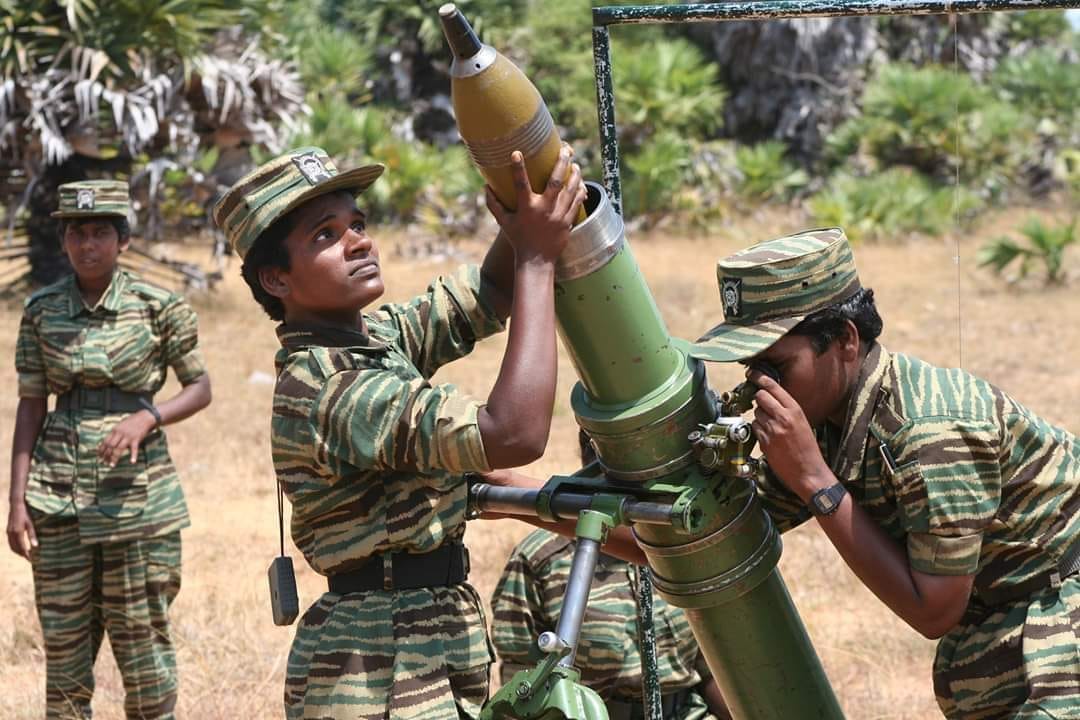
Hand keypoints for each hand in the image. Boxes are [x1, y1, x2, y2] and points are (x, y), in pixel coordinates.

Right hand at [7, 500, 36, 559]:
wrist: (16, 505)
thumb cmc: (26, 513)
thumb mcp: (31, 523)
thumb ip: (32, 535)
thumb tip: (35, 546)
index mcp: (18, 532)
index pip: (22, 548)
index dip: (26, 554)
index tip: (31, 560)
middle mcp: (11, 533)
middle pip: (15, 549)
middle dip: (22, 554)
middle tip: (30, 559)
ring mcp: (8, 532)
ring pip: (12, 546)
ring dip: (18, 551)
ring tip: (26, 554)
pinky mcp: (8, 530)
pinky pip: (10, 542)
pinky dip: (15, 547)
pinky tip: (21, 547)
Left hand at [97, 410, 156, 467]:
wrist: (145, 417)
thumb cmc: (132, 421)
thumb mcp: (121, 425)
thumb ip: (115, 433)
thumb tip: (108, 442)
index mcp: (115, 430)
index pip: (105, 441)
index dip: (101, 449)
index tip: (99, 456)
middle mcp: (120, 433)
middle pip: (110, 446)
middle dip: (106, 455)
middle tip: (104, 462)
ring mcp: (128, 437)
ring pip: (119, 449)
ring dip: (114, 458)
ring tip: (111, 465)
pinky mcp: (136, 439)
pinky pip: (134, 449)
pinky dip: (133, 456)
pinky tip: (132, 462)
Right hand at [485, 144, 585, 264]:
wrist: (537, 261)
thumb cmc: (519, 240)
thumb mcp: (504, 223)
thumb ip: (494, 205)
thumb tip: (485, 187)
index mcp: (527, 208)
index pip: (521, 183)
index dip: (518, 168)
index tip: (517, 153)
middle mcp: (544, 209)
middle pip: (555, 181)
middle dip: (561, 162)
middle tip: (565, 149)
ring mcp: (558, 215)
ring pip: (571, 189)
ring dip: (574, 174)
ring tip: (575, 163)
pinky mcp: (568, 221)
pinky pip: (577, 202)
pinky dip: (580, 191)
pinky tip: (580, 182)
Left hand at [748, 369, 833, 501]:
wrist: (809, 472)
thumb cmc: (808, 448)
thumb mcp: (803, 423)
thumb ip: (788, 410)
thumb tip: (770, 400)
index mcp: (795, 410)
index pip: (773, 387)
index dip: (760, 378)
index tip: (752, 373)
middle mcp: (783, 417)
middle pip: (760, 396)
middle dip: (758, 399)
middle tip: (762, 404)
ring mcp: (772, 429)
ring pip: (756, 413)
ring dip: (760, 417)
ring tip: (772, 428)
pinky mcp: (764, 442)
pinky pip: (754, 428)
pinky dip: (758, 430)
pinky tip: (769, 438)